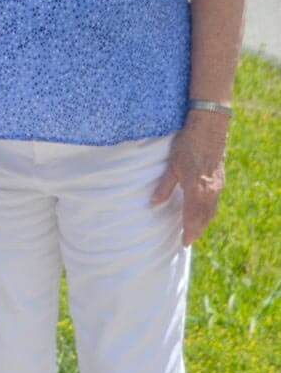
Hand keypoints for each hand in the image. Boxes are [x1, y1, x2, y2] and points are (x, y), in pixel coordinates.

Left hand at [152, 112, 229, 245]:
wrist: (209, 129)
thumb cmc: (187, 144)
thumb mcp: (172, 165)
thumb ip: (164, 186)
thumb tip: (152, 203)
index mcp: (197, 189)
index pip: (193, 218)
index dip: (189, 231)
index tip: (184, 243)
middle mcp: (210, 191)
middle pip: (204, 218)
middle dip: (197, 230)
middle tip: (188, 240)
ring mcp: (217, 186)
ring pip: (212, 211)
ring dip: (204, 222)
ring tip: (195, 230)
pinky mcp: (220, 180)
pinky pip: (215, 202)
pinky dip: (209, 212)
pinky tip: (203, 212)